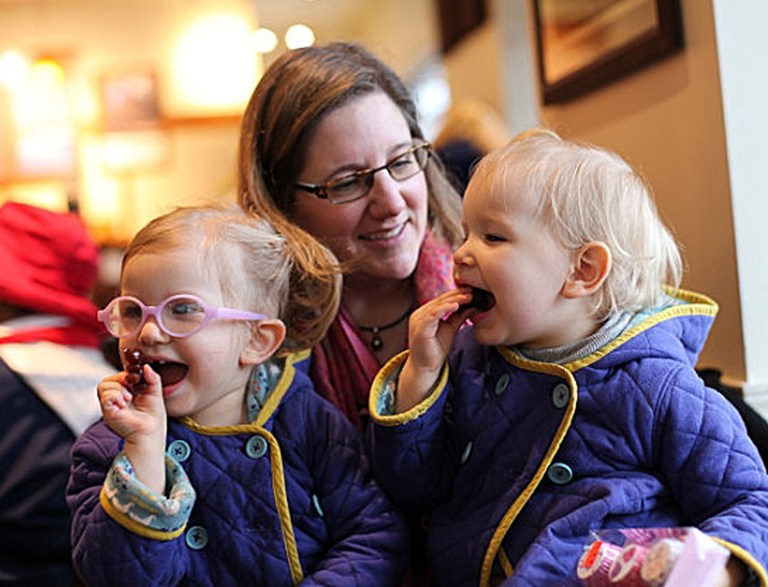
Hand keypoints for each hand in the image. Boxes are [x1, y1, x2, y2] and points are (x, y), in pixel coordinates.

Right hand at [97, 365, 167, 493]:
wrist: (151, 432)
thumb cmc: (153, 416)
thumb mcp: (155, 392)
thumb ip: (152, 378)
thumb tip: (146, 366)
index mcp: (125, 391)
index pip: (119, 375)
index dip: (127, 373)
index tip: (138, 378)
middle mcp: (115, 397)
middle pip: (109, 379)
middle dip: (121, 380)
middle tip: (132, 392)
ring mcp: (110, 405)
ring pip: (104, 385)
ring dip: (118, 389)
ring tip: (128, 399)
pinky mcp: (108, 412)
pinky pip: (105, 397)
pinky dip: (114, 396)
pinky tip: (123, 402)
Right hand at [396, 288, 472, 411]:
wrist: (425, 368)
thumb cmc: (436, 350)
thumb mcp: (450, 329)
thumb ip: (458, 317)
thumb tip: (472, 305)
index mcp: (425, 314)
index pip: (442, 300)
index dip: (457, 295)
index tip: (472, 291)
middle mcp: (419, 314)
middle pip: (440, 300)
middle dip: (457, 294)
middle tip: (472, 290)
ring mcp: (418, 320)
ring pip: (438, 305)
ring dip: (454, 299)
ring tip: (468, 296)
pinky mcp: (419, 328)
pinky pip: (433, 314)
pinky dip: (445, 308)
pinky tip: (456, 305)